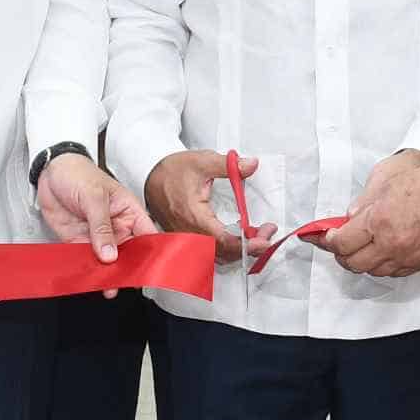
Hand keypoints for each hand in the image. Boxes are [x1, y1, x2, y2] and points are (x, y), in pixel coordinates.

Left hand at [37, 152, 157, 289]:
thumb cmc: (77, 172)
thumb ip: (102, 226)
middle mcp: (116, 226)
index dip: (151, 252)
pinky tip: (87, 278)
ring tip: (106, 286)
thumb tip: (110, 254)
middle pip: (127, 254)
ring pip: (107, 261)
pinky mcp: (78, 242)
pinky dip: (86, 270)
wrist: (49, 171)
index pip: (146, 236)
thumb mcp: (94, 196)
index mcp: (129, 211)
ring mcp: (97, 236)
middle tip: (124, 283)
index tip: (150, 269)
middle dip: (126, 269)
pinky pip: (85, 260)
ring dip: (106, 273)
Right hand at [144, 150, 272, 266]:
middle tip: (268, 234)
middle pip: (224, 253)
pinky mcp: (188, 241)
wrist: (150, 176)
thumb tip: (251, 165)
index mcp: (194, 217)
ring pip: (218, 257)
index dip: (246, 244)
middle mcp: (190, 234)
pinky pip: (210, 254)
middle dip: (250, 247)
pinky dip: (229, 251)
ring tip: (259, 236)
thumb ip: (229, 165)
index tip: (264, 238)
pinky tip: (242, 241)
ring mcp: (188, 240)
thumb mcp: (202, 162)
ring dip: (241, 250)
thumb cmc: (173, 171)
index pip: (223, 241)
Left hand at [324, 156, 419, 278]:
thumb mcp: (388, 179)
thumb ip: (364, 201)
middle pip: (353, 263)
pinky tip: (382, 253)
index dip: (327, 240)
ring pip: (373, 271)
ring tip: (359, 247)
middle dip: (341, 254)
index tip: (321, 236)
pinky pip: (395, 273)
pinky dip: (383, 265)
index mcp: (379, 220)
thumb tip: (350, 217)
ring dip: (362, 261)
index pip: (341, 243)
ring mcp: (408, 256)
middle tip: (337, 243)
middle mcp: (392, 243)